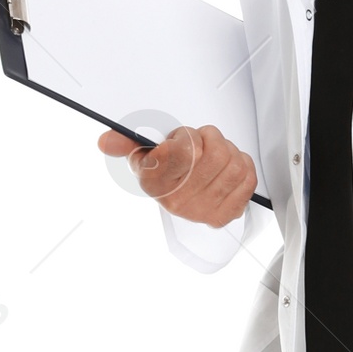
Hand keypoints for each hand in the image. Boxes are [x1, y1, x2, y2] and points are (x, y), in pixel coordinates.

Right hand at [97, 124, 256, 225]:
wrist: (180, 198)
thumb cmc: (164, 172)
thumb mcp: (141, 154)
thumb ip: (124, 142)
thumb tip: (105, 141)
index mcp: (157, 183)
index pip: (186, 150)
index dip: (188, 137)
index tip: (182, 141)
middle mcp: (179, 202)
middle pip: (215, 154)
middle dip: (211, 140)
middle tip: (203, 144)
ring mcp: (204, 210)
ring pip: (233, 164)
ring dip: (228, 152)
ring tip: (216, 155)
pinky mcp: (227, 213)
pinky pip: (247, 179)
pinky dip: (243, 166)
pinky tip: (229, 167)